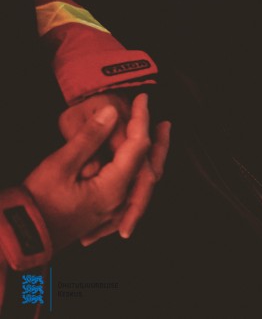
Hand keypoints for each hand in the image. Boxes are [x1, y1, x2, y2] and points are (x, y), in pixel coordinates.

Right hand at [24, 94, 161, 249]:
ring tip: (157, 140)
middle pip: (150, 167)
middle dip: (159, 142)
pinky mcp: (104, 215)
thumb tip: (111, 112)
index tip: (142, 99)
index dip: (141, 119)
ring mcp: (113, 211)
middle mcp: (120, 201)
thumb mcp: (60, 165)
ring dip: (152, 158)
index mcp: (113, 187)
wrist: (21, 237)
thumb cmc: (36, 202)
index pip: (138, 146)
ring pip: (143, 181)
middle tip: (166, 123)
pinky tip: (140, 170)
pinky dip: (141, 177)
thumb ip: (89, 138)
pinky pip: (133, 195)